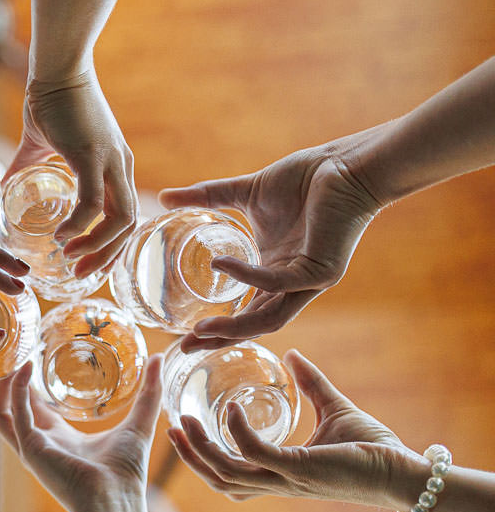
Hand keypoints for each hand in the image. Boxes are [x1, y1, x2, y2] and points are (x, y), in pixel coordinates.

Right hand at [0, 354, 163, 511]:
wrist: (116, 500)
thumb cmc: (126, 472)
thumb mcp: (138, 423)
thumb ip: (148, 392)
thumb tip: (159, 359)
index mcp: (61, 440)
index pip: (35, 409)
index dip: (31, 385)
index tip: (34, 358)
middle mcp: (41, 443)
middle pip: (13, 409)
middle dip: (11, 382)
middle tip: (17, 350)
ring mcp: (32, 448)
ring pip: (1, 414)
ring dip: (2, 386)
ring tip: (12, 357)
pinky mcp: (31, 449)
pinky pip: (13, 416)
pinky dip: (14, 392)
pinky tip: (24, 369)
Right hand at [6, 67, 136, 276]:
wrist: (55, 68)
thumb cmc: (49, 100)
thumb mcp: (39, 144)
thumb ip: (26, 168)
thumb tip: (1, 185)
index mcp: (114, 166)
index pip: (124, 215)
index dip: (108, 244)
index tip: (83, 262)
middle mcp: (121, 167)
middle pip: (129, 224)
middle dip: (106, 255)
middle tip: (78, 272)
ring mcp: (112, 161)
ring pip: (120, 219)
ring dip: (97, 245)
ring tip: (69, 256)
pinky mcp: (94, 156)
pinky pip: (94, 203)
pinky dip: (80, 225)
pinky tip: (60, 234)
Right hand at [159, 146, 384, 350]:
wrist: (346, 165)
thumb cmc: (305, 179)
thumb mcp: (245, 193)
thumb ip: (207, 197)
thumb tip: (164, 197)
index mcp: (275, 271)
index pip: (245, 311)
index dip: (217, 326)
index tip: (182, 335)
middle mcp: (292, 283)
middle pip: (255, 326)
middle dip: (220, 339)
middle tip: (185, 347)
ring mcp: (308, 281)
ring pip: (270, 318)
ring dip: (235, 327)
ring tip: (202, 330)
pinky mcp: (322, 270)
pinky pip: (279, 282)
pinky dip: (248, 276)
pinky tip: (222, 264)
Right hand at [167, 350, 415, 506]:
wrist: (405, 471)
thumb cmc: (376, 448)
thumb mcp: (335, 409)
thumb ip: (311, 384)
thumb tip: (292, 355)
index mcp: (281, 473)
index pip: (232, 477)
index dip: (204, 459)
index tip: (185, 431)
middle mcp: (278, 482)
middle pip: (218, 480)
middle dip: (190, 457)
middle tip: (170, 426)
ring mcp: (287, 478)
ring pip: (226, 472)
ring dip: (200, 449)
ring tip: (182, 421)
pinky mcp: (300, 469)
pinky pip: (255, 452)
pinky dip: (237, 431)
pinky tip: (231, 408)